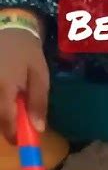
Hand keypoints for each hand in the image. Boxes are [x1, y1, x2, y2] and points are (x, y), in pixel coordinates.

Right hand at [0, 28, 48, 143]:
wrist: (9, 28)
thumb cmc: (27, 53)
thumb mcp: (41, 77)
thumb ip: (39, 103)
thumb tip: (38, 129)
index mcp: (5, 87)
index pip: (6, 120)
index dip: (12, 135)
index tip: (19, 141)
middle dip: (4, 124)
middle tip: (14, 125)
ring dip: (0, 112)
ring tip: (10, 108)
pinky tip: (4, 97)